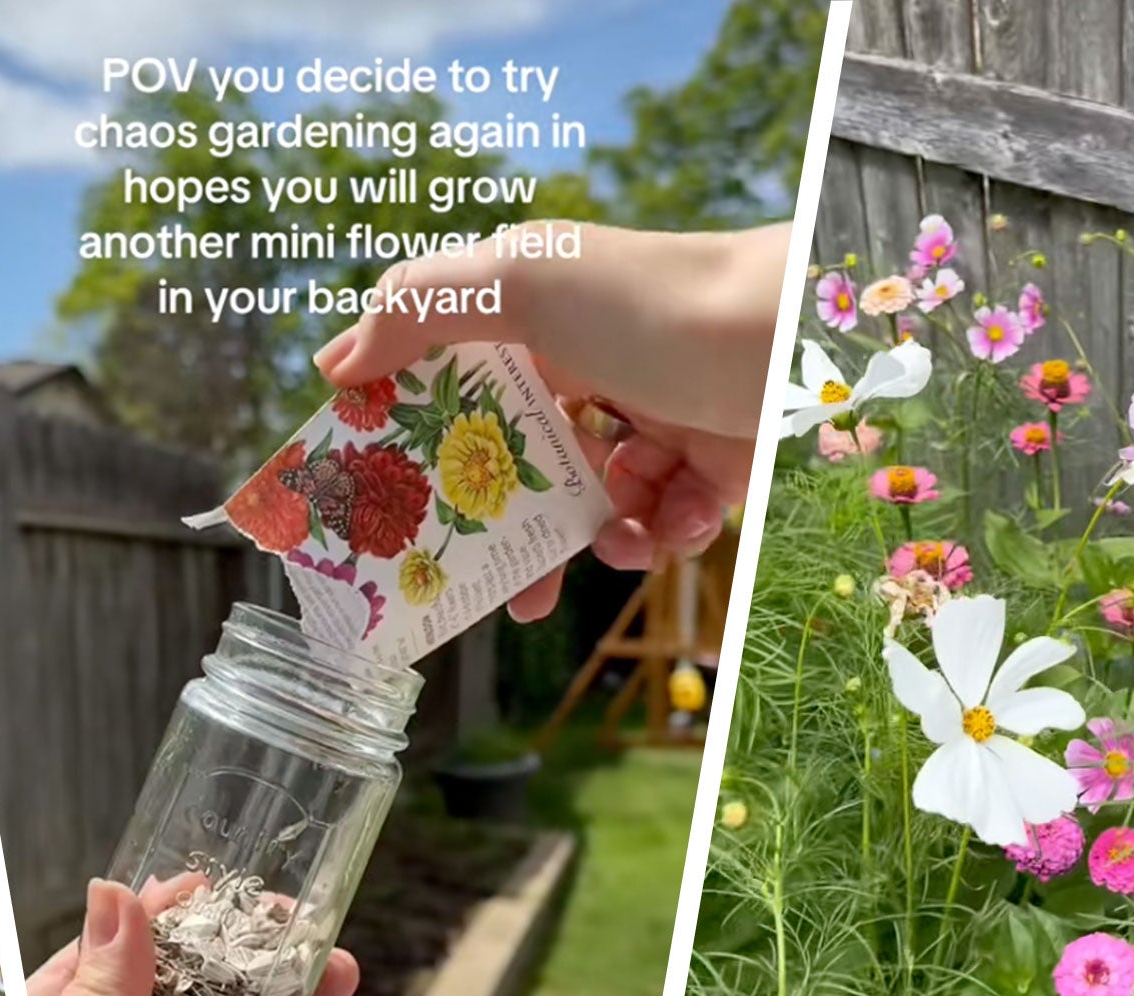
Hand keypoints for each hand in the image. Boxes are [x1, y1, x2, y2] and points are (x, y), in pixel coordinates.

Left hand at [27, 878, 361, 995]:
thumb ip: (95, 980)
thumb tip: (112, 891)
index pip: (114, 945)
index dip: (165, 909)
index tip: (208, 882)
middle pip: (191, 972)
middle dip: (246, 942)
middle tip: (297, 911)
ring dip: (287, 979)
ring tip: (336, 959)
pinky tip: (326, 989)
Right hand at [314, 221, 784, 619]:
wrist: (797, 337)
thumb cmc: (652, 300)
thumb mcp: (520, 281)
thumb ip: (419, 308)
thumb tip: (335, 363)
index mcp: (540, 309)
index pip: (458, 371)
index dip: (422, 427)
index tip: (388, 488)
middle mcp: (597, 358)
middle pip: (524, 451)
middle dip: (502, 517)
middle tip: (477, 576)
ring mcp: (658, 409)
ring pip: (596, 496)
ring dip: (589, 536)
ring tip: (598, 552)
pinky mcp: (715, 456)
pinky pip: (667, 516)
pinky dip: (659, 534)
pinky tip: (662, 531)